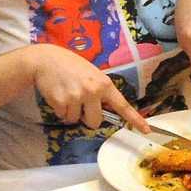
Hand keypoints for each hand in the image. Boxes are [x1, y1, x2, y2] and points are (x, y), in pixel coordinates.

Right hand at [28, 44, 145, 131]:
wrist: (45, 59)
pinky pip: (63, 116)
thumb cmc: (70, 66)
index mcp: (104, 84)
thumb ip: (100, 90)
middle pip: (95, 122)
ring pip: (76, 120)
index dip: (135, 120)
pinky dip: (60, 110)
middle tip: (79, 103)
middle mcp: (93, 91)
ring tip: (66, 93)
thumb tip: (106, 110)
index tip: (146, 130)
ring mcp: (77, 97)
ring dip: (71, 112)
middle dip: (87, 117)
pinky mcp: (61, 102)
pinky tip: (58, 94)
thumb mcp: (91, 73)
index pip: (122, 105)